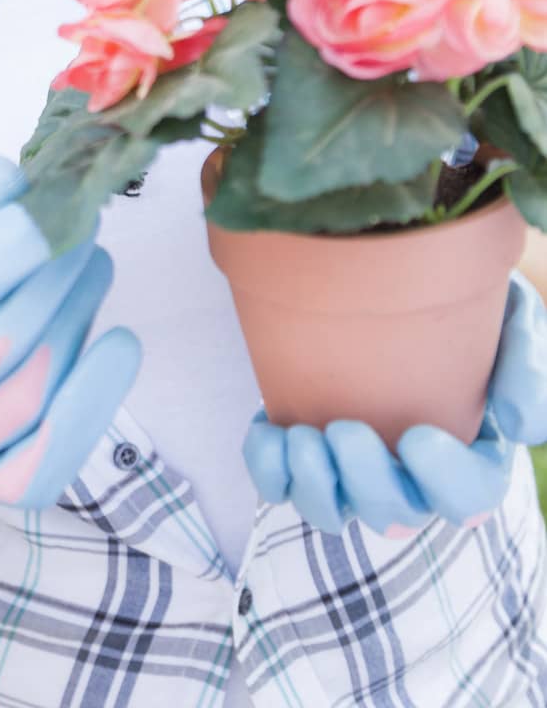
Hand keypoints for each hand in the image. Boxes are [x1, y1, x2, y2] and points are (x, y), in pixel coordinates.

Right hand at [0, 149, 140, 510]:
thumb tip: (12, 186)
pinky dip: (95, 400)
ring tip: (93, 266)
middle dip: (57, 276)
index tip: (55, 204)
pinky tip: (120, 343)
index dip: (11, 247)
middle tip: (86, 227)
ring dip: (78, 318)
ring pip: (30, 393)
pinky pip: (49, 461)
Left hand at [242, 270, 546, 535]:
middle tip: (341, 429)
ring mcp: (357, 470)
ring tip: (299, 437)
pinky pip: (281, 487)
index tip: (416, 436)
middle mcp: (414, 476)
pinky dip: (269, 470)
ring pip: (334, 511)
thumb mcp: (515, 318)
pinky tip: (267, 429)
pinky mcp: (309, 452)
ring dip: (313, 485)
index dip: (444, 482)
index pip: (471, 498)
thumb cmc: (469, 306)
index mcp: (472, 455)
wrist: (401, 273)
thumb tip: (514, 427)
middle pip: (395, 514)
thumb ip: (527, 368)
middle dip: (365, 482)